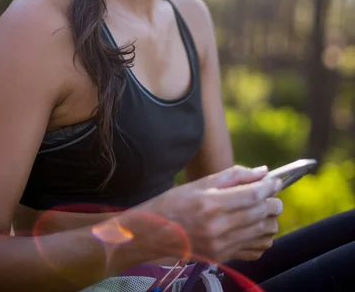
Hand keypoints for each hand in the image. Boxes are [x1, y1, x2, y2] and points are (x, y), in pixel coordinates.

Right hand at [148, 165, 282, 264]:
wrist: (154, 233)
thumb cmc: (175, 202)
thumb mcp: (201, 183)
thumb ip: (234, 176)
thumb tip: (262, 172)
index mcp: (212, 204)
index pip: (252, 195)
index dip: (269, 187)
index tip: (276, 181)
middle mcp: (218, 227)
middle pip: (260, 214)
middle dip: (273, 202)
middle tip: (274, 195)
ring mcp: (221, 245)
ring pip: (262, 233)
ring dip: (270, 220)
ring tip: (265, 210)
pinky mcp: (222, 256)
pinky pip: (254, 249)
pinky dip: (262, 238)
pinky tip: (257, 228)